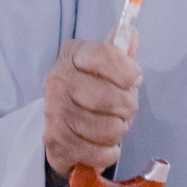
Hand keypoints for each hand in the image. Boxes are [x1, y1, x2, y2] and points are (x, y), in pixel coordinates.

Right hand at [42, 34, 141, 182]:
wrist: (62, 127)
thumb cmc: (91, 93)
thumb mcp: (105, 68)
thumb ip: (119, 52)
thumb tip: (131, 33)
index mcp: (72, 54)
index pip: (105, 55)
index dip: (127, 70)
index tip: (133, 79)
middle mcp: (58, 80)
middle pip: (111, 96)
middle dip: (128, 107)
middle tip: (125, 109)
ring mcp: (54, 111)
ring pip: (108, 128)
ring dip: (119, 131)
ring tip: (113, 127)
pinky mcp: (55, 141)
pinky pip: (97, 152)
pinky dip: (109, 153)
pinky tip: (106, 146)